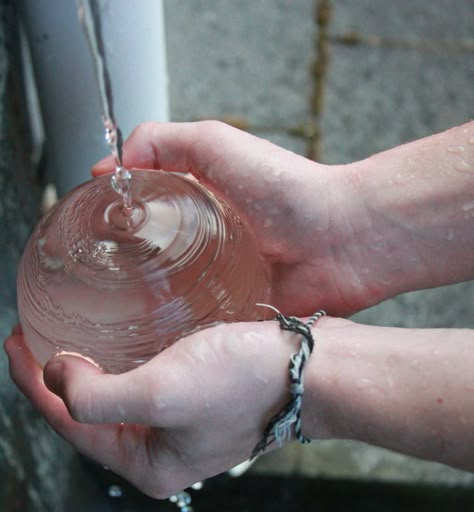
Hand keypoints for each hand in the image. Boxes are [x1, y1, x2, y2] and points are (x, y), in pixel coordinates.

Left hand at [5, 320, 328, 496]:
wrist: (318, 370)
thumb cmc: (247, 383)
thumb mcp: (163, 392)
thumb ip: (98, 397)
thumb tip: (57, 377)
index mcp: (149, 466)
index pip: (72, 426)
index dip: (33, 384)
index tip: (14, 341)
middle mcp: (163, 452)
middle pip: (91, 413)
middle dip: (57, 377)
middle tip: (34, 334)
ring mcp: (184, 425)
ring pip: (118, 394)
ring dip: (89, 364)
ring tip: (67, 330)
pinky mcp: (201, 397)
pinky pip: (146, 378)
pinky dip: (124, 356)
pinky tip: (119, 332)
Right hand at [93, 121, 371, 315]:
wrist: (341, 242)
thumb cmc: (287, 190)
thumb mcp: (215, 142)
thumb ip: (159, 141)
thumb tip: (108, 170)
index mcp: (196, 208)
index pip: (140, 218)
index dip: (113, 226)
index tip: (86, 237)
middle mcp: (203, 247)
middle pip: (148, 263)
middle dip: (122, 275)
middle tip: (96, 287)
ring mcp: (217, 285)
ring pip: (167, 300)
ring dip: (146, 308)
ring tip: (118, 319)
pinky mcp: (233, 317)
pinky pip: (197, 329)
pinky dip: (180, 334)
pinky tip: (158, 340)